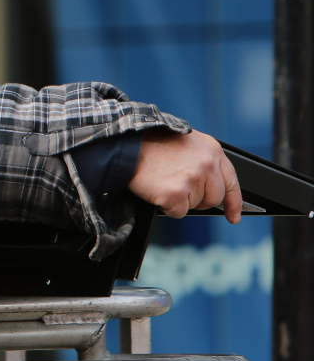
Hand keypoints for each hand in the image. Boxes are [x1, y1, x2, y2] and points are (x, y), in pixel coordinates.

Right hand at [127, 129, 241, 222]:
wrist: (127, 144)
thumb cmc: (150, 144)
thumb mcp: (186, 144)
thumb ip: (203, 161)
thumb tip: (210, 186)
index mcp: (211, 150)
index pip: (231, 181)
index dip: (233, 202)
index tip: (233, 216)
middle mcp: (206, 164)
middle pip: (213, 198)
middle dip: (198, 199)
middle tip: (178, 188)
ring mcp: (192, 179)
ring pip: (194, 205)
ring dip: (179, 200)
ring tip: (163, 180)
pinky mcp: (176, 194)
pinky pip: (178, 212)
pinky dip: (166, 206)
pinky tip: (158, 189)